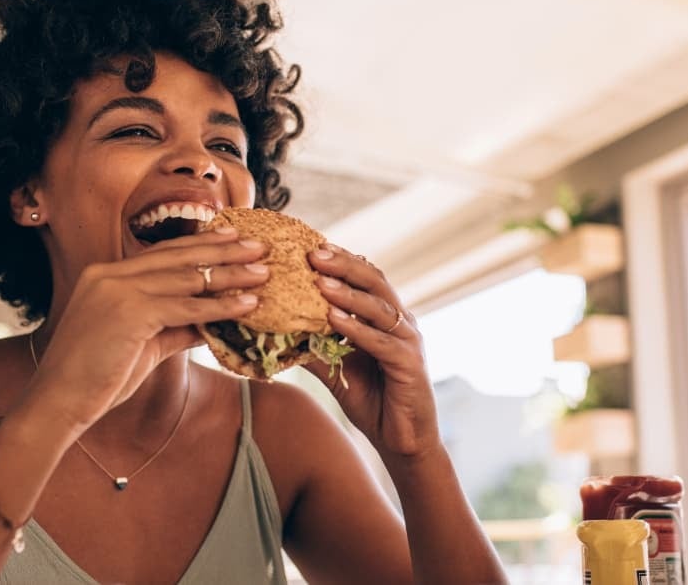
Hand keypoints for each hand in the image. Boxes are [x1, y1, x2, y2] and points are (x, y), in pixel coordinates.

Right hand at [23, 229, 268, 427]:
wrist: (59, 402)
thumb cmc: (97, 377)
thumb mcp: (143, 344)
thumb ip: (175, 327)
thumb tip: (212, 322)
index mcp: (106, 275)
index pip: (163, 253)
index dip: (201, 244)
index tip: (233, 238)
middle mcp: (110, 274)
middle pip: (179, 256)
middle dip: (224, 250)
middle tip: (260, 246)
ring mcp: (117, 290)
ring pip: (188, 278)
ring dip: (231, 275)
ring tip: (263, 273)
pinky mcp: (129, 312)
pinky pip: (186, 307)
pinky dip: (220, 306)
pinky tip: (247, 304)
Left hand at [306, 244, 439, 457]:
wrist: (402, 441)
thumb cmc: (373, 401)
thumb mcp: (336, 370)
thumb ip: (315, 347)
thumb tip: (278, 331)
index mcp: (386, 318)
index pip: (366, 278)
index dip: (341, 261)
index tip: (310, 246)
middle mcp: (401, 322)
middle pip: (375, 282)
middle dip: (344, 265)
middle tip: (314, 252)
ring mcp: (409, 341)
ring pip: (378, 307)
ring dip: (348, 292)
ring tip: (320, 280)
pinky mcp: (410, 364)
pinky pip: (381, 341)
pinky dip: (357, 328)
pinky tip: (333, 319)